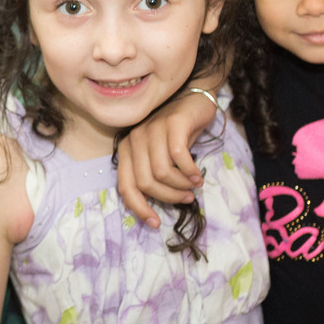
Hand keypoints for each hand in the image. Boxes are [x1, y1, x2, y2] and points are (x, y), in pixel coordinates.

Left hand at [118, 91, 218, 227]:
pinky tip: (197, 175)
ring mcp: (152, 129)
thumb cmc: (176, 134)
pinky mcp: (172, 123)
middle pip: (146, 183)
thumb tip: (152, 209)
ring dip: (180, 186)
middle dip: (167, 197)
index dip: (139, 209)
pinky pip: (179, 157)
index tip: (156, 223)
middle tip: (185, 198)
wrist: (194, 100)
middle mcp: (135, 138)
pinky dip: (189, 172)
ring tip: (193, 186)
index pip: (126, 187)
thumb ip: (150, 177)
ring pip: (162, 173)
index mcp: (126, 150)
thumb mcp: (159, 157)